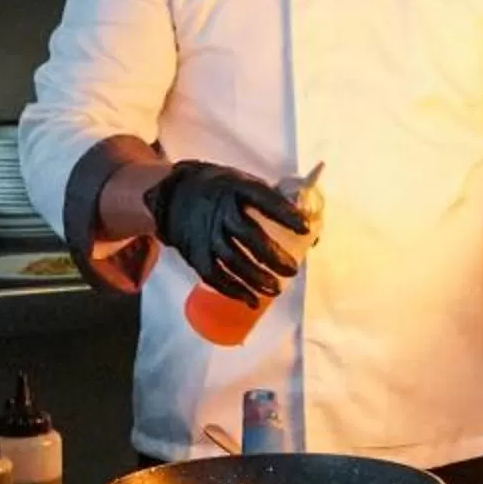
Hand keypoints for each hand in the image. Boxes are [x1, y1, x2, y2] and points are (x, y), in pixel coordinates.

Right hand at [148, 162, 309, 305]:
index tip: (306, 228)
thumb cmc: (221, 190)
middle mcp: (220, 212)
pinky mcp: (196, 253)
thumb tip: (309, 230)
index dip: (285, 214)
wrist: (174, 194)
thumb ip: (272, 201)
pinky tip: (252, 300)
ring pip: (233, 260)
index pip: (264, 199)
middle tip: (293, 270)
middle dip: (272, 256)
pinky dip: (234, 290)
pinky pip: (215, 276)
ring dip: (256, 278)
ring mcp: (206, 234)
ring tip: (276, 289)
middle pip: (249, 236)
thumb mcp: (243, 182)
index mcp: (236, 188)